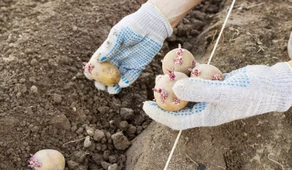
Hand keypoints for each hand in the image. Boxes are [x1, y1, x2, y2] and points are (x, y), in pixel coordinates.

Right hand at [84, 2, 171, 93]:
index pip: (97, 62)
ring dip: (113, 86)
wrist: (152, 25)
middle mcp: (116, 58)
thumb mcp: (120, 33)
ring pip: (117, 78)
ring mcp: (127, 63)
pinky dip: (126, 82)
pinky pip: (130, 77)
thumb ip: (111, 46)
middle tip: (101, 86)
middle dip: (102, 82)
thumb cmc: (134, 25)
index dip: (92, 70)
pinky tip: (122, 84)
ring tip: (112, 90)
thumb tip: (99, 59)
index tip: (90, 76)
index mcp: (108, 50)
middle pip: (106, 74)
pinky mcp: (138, 67)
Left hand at [143, 62, 291, 129]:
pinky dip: (191, 74)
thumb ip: (201, 91)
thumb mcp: (226, 92)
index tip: (144, 105)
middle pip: (179, 106)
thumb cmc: (253, 92)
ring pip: (187, 93)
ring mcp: (211, 98)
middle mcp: (206, 109)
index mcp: (206, 117)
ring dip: (176, 83)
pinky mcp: (216, 87)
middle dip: (164, 96)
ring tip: (165, 71)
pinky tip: (186, 65)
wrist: (273, 85)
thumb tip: (175, 88)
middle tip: (155, 82)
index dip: (158, 114)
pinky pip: (198, 82)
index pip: (176, 121)